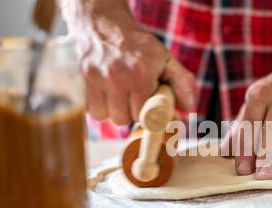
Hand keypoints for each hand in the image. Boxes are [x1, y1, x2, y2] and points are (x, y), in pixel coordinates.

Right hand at [73, 10, 195, 124]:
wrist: (103, 24)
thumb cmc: (137, 45)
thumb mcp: (164, 59)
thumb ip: (181, 82)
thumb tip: (189, 108)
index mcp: (141, 74)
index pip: (145, 115)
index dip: (148, 115)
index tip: (150, 110)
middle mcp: (117, 78)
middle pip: (123, 119)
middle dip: (130, 112)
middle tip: (134, 97)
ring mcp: (96, 78)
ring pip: (105, 117)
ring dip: (113, 111)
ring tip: (119, 94)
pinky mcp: (82, 80)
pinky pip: (91, 110)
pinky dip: (99, 106)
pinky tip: (106, 93)